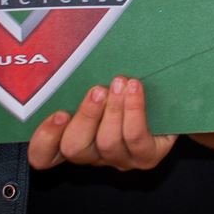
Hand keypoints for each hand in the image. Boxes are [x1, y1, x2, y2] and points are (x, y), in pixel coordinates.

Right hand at [28, 77, 176, 171]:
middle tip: (97, 90)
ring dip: (114, 110)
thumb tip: (68, 54)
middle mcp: (92, 155)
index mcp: (72, 140)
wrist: (170, 103)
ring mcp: (119, 159)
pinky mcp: (145, 157)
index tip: (59, 113)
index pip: (43, 156)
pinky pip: (136, 138)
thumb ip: (77, 82)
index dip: (45, 139)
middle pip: (74, 148)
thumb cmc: (123, 90)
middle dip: (85, 117)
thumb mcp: (98, 87)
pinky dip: (134, 111)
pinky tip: (135, 88)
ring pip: (107, 143)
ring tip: (120, 83)